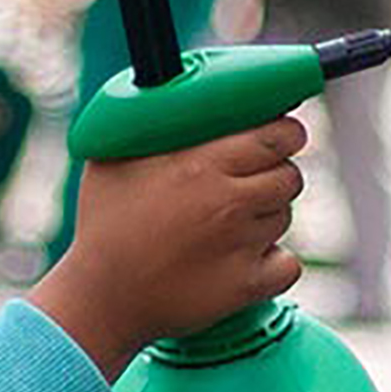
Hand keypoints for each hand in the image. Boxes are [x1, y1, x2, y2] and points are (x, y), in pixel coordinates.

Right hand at [30, 116, 306, 375]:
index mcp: (203, 164)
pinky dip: (274, 261)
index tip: (281, 135)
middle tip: (252, 180)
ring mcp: (242, 246)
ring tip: (230, 224)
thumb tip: (171, 93)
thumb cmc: (104, 225)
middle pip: (289, 175)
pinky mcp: (247, 286)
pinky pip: (287, 264)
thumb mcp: (114, 158)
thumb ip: (150, 123)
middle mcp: (231, 202)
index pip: (277, 136)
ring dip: (266, 215)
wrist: (101, 298)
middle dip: (276, 173)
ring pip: (284, 217)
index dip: (285, 132)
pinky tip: (246, 258)